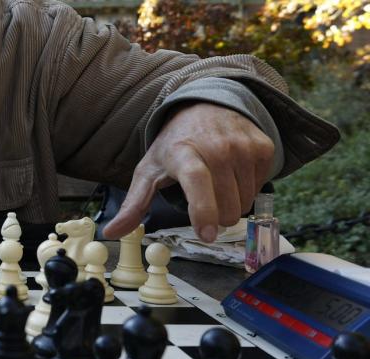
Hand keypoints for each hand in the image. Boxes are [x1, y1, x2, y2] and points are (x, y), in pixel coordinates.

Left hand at [102, 102, 274, 242]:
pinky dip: (246, 188)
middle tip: (203, 201)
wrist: (205, 107)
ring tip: (216, 183)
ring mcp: (243, 147)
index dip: (203, 210)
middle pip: (227, 207)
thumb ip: (133, 205)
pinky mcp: (263, 147)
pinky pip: (260, 188)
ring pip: (245, 202)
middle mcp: (218, 148)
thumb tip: (111, 232)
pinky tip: (232, 172)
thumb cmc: (174, 145)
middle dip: (216, 216)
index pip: (197, 182)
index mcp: (184, 154)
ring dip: (232, 202)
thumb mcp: (148, 171)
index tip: (206, 234)